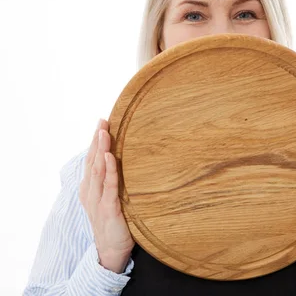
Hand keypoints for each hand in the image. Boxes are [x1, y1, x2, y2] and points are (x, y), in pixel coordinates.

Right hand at [79, 119, 134, 273]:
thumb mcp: (114, 199)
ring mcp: (98, 200)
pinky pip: (109, 187)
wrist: (112, 251)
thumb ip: (116, 182)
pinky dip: (109, 171)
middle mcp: (91, 192)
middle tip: (102, 121)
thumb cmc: (116, 223)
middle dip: (97, 140)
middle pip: (93, 161)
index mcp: (91, 189)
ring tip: (104, 132)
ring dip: (101, 150)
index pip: (92, 160)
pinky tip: (110, 157)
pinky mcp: (109, 209)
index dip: (96, 142)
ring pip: (98, 170)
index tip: (102, 123)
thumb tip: (129, 163)